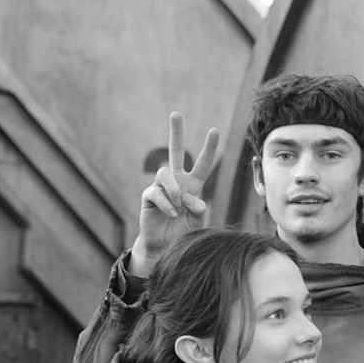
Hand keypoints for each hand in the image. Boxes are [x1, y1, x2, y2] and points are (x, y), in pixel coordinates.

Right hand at [131, 112, 219, 276]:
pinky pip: (156, 192)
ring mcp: (162, 188)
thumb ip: (198, 209)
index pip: (202, 164)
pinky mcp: (149, 197)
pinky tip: (171, 213)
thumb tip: (190, 198)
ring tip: (179, 207)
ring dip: (174, 190)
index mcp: (193, 186)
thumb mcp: (198, 222)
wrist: (166, 249)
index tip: (214, 131)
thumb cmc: (184, 234)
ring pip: (165, 173)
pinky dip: (166, 203)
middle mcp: (177, 182)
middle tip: (176, 114)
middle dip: (176, 133)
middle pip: (175, 152)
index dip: (208, 149)